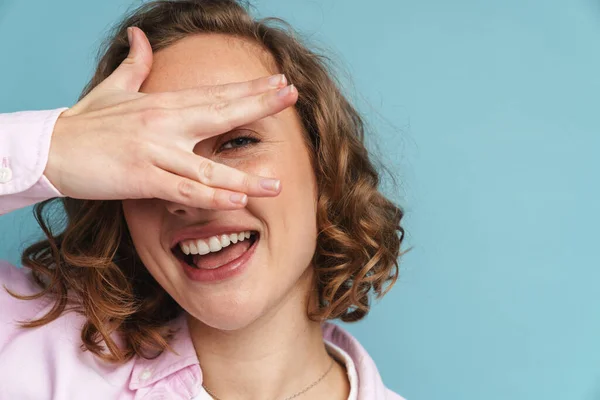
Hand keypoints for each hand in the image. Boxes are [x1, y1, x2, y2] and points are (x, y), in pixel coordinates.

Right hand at [45, 27, 296, 208]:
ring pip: (208, 167)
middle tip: (292, 96)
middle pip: (219, 113)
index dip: (249, 90)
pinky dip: (210, 197)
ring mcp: (153, 151)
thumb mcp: (112, 90)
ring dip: (245, 176)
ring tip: (278, 184)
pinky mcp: (140, 178)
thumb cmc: (84, 124)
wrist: (48, 149)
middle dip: (258, 106)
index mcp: (161, 104)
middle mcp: (163, 124)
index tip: (279, 83)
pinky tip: (236, 201)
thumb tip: (139, 37)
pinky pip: (182, 191)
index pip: (214, 94)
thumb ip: (134, 66)